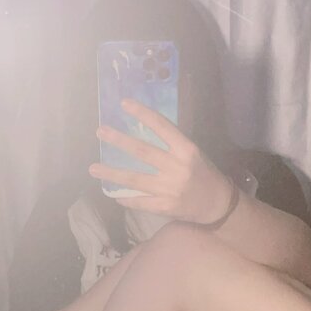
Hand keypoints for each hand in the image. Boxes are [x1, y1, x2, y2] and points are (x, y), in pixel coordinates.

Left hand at [89, 98, 231, 223]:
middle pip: (143, 152)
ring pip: (135, 179)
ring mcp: (170, 189)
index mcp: (186, 150)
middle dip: (119, 141)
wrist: (217, 203)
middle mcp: (178, 167)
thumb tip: (139, 131)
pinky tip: (113, 194)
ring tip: (93, 168)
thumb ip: (170, 144)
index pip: (162, 127)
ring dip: (112, 174)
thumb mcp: (192, 153)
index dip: (143, 114)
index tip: (124, 104)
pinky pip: (140, 201)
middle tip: (100, 132)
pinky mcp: (165, 207)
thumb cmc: (203, 173)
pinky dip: (126, 198)